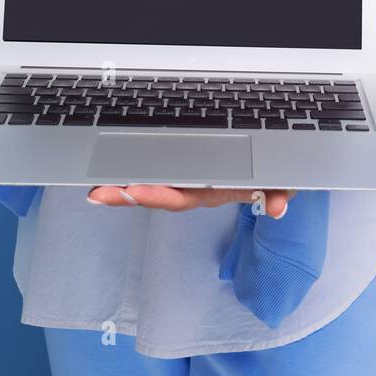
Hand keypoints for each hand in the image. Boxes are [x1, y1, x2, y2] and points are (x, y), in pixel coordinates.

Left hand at [87, 184, 297, 217]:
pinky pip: (156, 172)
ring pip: (152, 184)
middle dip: (126, 195)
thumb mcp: (280, 183)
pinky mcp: (185, 168)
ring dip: (123, 186)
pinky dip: (134, 174)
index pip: (181, 196)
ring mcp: (188, 180)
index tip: (132, 190)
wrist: (274, 174)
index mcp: (212, 192)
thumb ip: (279, 194)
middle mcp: (195, 189)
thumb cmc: (273, 177)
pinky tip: (110, 171)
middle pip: (156, 194)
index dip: (156, 195)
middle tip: (97, 194)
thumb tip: (279, 207)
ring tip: (95, 185)